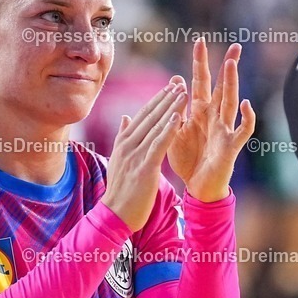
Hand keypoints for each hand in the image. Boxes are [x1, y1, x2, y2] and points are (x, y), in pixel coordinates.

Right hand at [101, 83, 187, 231]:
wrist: (115, 214)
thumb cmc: (120, 191)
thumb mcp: (119, 160)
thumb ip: (123, 137)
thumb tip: (125, 118)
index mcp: (123, 143)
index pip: (142, 116)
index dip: (156, 100)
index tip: (169, 87)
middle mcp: (128, 145)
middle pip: (150, 117)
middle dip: (165, 99)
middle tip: (179, 83)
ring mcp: (135, 155)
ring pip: (156, 127)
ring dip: (170, 109)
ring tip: (183, 93)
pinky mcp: (145, 167)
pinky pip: (158, 145)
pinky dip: (168, 130)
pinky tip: (177, 118)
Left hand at [168, 41, 255, 201]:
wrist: (198, 188)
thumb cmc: (188, 160)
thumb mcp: (175, 132)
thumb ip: (175, 109)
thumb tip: (174, 80)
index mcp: (199, 113)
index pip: (200, 83)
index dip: (200, 64)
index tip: (199, 41)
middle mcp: (214, 117)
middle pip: (221, 87)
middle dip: (227, 66)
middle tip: (235, 44)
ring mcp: (224, 130)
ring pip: (230, 102)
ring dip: (232, 83)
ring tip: (232, 65)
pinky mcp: (231, 146)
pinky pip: (242, 129)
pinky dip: (246, 117)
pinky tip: (246, 104)